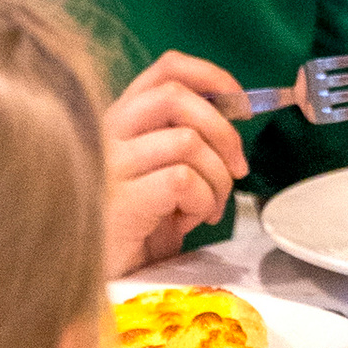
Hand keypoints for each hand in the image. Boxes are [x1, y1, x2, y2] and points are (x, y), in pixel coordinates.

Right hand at [101, 52, 250, 271]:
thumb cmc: (140, 227)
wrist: (106, 279)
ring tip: (209, 207)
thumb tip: (233, 111)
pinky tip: (191, 221)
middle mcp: (108, 133)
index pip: (166, 68)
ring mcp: (110, 166)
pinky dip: (203, 200)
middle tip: (238, 168)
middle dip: (224, 131)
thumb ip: (185, 136)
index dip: (212, 76)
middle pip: (177, 96)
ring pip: (188, 141)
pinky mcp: (121, 200)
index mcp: (120, 119)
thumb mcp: (163, 170)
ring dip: (217, 178)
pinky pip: (184, 180)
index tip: (240, 105)